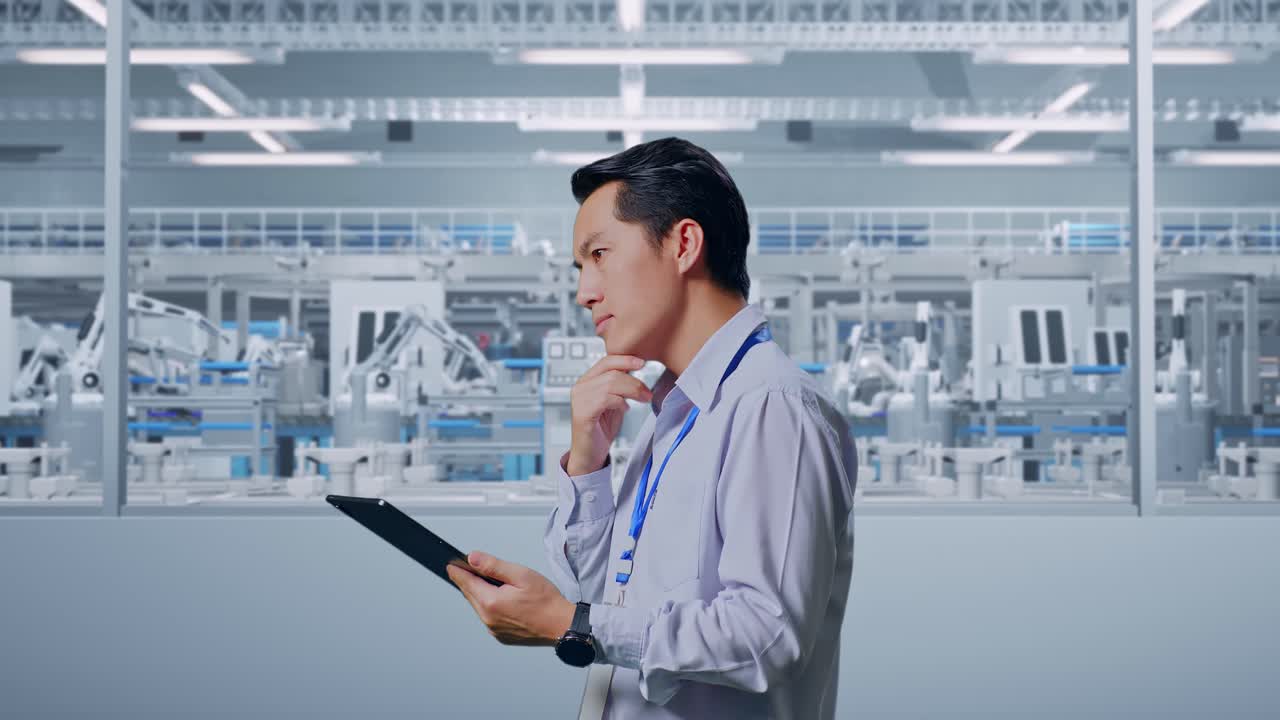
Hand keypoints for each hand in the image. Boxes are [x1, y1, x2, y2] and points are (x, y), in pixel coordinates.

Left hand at [446, 551, 576, 646]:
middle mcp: (488, 619)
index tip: (451, 564)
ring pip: (480, 606)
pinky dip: (491, 607)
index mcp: (491, 602)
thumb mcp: (521, 575)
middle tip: (471, 568)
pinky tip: (504, 600)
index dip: (457, 571)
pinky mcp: (501, 636)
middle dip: (470, 581)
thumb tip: (473, 558)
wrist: (562, 625)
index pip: (466, 582)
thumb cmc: (546, 601)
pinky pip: (489, 617)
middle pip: (471, 595)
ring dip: (482, 594)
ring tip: (495, 584)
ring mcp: (494, 630)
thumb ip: (493, 566)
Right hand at [568, 355, 651, 475]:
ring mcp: (579, 400)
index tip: (641, 362)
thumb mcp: (614, 402)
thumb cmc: (601, 429)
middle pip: (612, 372)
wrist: (590, 454)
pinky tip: (624, 409)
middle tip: (647, 392)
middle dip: (634, 381)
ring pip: (610, 384)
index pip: (606, 361)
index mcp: (586, 381)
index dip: (625, 359)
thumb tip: (635, 371)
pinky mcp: (582, 413)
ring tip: (642, 399)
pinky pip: (606, 399)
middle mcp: (580, 388)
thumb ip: (620, 386)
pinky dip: (620, 402)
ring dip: (632, 390)